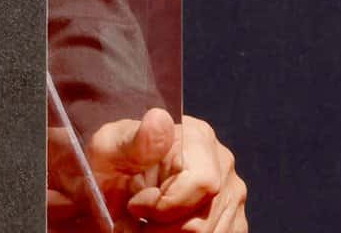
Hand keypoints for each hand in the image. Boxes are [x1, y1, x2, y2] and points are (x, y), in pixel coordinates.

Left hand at [49, 108, 246, 231]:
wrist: (108, 189)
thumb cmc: (109, 165)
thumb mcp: (108, 149)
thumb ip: (135, 141)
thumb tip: (160, 120)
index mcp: (199, 137)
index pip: (202, 183)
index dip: (165, 205)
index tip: (134, 205)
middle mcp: (223, 165)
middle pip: (204, 220)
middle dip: (161, 230)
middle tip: (130, 224)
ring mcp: (231, 197)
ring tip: (140, 227)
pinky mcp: (231, 223)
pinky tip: (158, 230)